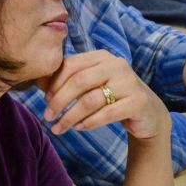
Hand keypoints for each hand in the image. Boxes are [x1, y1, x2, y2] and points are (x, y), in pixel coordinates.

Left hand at [38, 50, 170, 139]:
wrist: (147, 113)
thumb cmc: (112, 98)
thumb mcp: (90, 86)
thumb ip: (67, 81)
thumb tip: (38, 81)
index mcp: (102, 56)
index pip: (71, 65)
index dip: (54, 83)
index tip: (44, 99)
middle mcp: (117, 65)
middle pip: (79, 81)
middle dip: (59, 100)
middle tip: (47, 116)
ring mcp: (129, 83)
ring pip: (91, 100)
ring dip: (70, 116)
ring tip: (59, 128)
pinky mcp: (137, 102)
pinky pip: (107, 113)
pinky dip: (89, 123)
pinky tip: (79, 128)